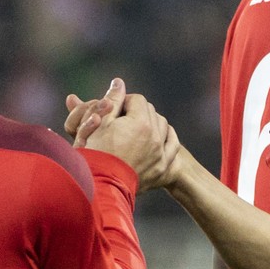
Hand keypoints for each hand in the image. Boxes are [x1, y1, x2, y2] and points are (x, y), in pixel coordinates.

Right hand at [65, 78, 181, 190]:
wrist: (100, 186)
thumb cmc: (96, 153)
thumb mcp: (98, 123)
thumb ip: (112, 100)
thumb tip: (118, 82)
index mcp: (141, 122)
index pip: (137, 99)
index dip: (124, 102)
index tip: (114, 111)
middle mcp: (156, 136)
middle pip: (151, 111)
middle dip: (137, 112)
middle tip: (123, 119)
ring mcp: (161, 153)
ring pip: (163, 126)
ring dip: (152, 123)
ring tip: (138, 127)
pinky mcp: (163, 168)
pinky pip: (173, 145)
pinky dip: (167, 138)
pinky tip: (160, 136)